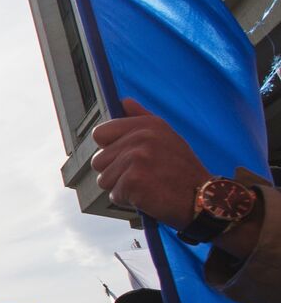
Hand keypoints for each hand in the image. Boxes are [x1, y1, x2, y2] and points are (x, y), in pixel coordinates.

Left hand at [91, 98, 208, 228]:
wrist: (204, 197)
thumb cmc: (181, 170)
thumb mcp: (166, 136)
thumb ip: (141, 118)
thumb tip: (123, 101)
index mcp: (146, 124)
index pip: (100, 133)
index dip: (110, 149)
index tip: (127, 157)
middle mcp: (141, 137)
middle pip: (99, 160)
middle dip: (116, 172)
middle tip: (142, 175)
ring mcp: (137, 158)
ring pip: (103, 179)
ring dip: (121, 187)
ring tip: (146, 185)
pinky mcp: (134, 180)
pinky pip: (114, 194)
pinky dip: (128, 200)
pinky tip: (148, 196)